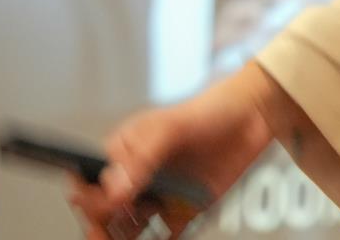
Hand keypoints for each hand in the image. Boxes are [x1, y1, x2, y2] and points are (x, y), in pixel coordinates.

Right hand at [68, 63, 275, 239]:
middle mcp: (136, 176)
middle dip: (99, 227)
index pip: (91, 179)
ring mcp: (157, 196)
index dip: (87, 198)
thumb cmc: (208, 112)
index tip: (97, 210)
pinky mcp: (179, 212)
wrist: (252, 118)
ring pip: (126, 230)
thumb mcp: (172, 128)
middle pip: (104, 212)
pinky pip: (160, 238)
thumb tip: (112, 192)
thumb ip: (142, 159)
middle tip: (102, 237)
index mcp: (125, 151)